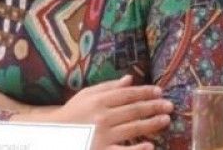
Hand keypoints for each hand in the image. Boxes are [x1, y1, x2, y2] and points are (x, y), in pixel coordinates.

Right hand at [25, 75, 172, 149]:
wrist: (53, 136)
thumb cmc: (72, 114)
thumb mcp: (86, 95)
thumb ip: (108, 87)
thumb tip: (130, 79)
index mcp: (99, 100)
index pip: (128, 94)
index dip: (145, 92)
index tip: (159, 92)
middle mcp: (102, 117)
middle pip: (134, 110)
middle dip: (154, 107)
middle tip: (170, 105)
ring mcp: (103, 136)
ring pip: (133, 128)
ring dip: (152, 124)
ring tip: (166, 120)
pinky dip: (137, 149)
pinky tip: (150, 146)